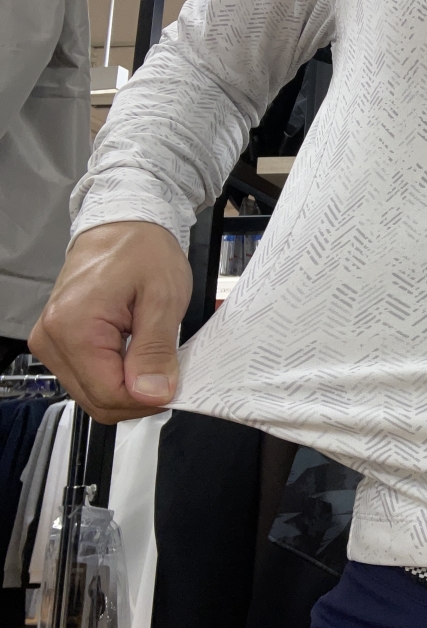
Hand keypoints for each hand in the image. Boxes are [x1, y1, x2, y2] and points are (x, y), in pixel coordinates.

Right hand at [29, 222, 191, 423]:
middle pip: (97, 401)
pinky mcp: (60, 342)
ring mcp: (52, 342)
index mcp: (74, 327)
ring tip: (152, 356)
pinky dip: (118, 375)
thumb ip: (155, 351)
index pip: (108, 395)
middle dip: (139, 396)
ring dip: (129, 386)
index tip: (173, 384)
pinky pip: (89, 377)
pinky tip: (137, 355)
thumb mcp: (163, 299)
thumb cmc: (143, 250)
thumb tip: (152, 393)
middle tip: (168, 372)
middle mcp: (53, 338)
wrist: (124, 226)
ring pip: (93, 394)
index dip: (147, 399)